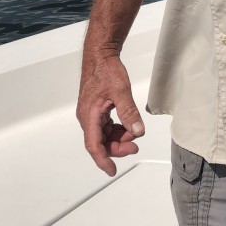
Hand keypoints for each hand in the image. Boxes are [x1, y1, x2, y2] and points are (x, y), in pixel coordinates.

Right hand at [76, 51, 144, 175]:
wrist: (100, 54)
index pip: (94, 145)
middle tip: (135, 147)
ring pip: (104, 134)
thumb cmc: (106, 70)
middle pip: (100, 142)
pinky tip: (128, 127)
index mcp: (89, 115)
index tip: (112, 170)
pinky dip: (117, 129)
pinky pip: (106, 126)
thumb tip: (137, 132)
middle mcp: (87, 117)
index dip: (103, 160)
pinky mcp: (97, 108)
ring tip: (134, 135)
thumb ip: (129, 113)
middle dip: (117, 147)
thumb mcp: (120, 91)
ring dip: (118, 138)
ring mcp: (92, 113)